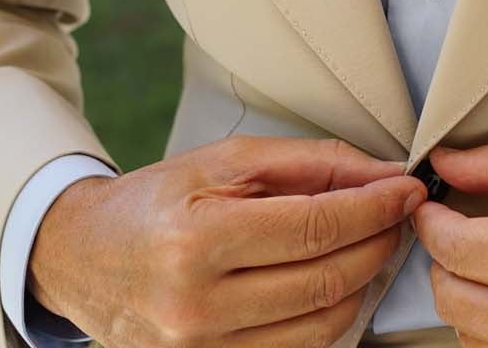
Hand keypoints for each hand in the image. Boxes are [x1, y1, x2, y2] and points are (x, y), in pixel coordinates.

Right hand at [29, 134, 427, 346]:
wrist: (81, 258)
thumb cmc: (154, 203)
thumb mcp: (223, 162)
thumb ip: (307, 164)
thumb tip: (381, 174)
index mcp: (196, 239)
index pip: (314, 227)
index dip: (374, 207)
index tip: (406, 190)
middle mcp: (197, 304)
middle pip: (325, 279)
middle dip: (378, 242)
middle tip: (396, 215)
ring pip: (322, 325)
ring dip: (363, 283)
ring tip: (369, 245)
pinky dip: (329, 316)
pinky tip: (335, 282)